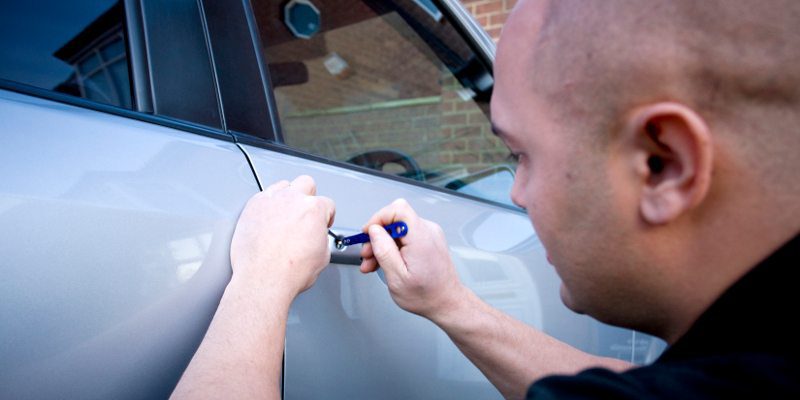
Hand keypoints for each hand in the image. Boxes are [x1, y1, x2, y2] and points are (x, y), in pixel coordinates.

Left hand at [229, 175, 334, 300]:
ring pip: (282, 186)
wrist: (264, 278)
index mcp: (314, 209)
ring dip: (286, 197)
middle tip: (305, 212)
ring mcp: (270, 200)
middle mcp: (292, 199)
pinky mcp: (252, 207)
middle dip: (308, 196)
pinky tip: (268, 219)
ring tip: (285, 214)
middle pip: (306, 183)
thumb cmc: (289, 271)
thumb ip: (321, 237)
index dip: (326, 215)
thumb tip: (316, 238)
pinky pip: (262, 197)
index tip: (321, 222)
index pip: (327, 204)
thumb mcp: (322, 256)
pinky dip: (267, 205)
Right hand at [360, 199, 465, 320]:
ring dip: (382, 244)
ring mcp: (429, 234)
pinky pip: (405, 236)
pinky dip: (393, 247)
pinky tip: (385, 261)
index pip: (398, 209)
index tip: (368, 233)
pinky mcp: (428, 240)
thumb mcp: (397, 277)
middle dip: (377, 236)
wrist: (446, 302)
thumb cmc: (426, 295)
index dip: (379, 218)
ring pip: (398, 229)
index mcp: (421, 238)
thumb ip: (384, 251)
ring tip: (373, 263)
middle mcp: (428, 231)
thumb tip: (374, 230)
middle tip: (367, 254)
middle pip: (395, 219)